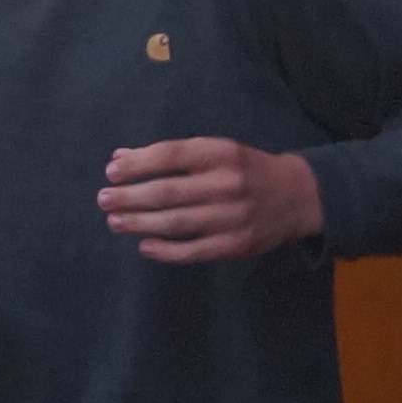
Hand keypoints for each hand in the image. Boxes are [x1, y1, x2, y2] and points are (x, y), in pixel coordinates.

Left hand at [97, 138, 322, 262]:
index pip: (170, 156)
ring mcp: (232, 217)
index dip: (137, 164)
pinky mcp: (236, 244)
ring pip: (176, 222)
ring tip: (115, 221)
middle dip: (129, 197)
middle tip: (104, 200)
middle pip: (167, 192)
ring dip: (139, 223)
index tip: (111, 171)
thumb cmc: (245, 170)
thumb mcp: (215, 152)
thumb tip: (120, 158)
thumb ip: (171, 155)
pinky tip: (143, 245)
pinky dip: (165, 250)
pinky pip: (193, 251)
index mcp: (221, 154)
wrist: (297, 196)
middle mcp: (227, 184)